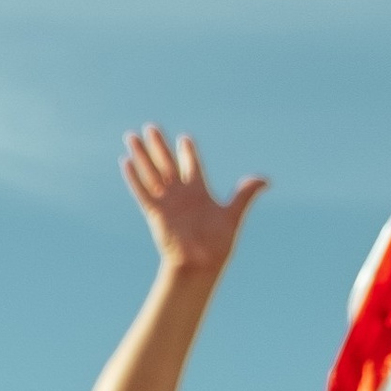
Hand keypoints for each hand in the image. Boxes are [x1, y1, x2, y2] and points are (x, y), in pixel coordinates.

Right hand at [120, 127, 267, 281]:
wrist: (201, 264)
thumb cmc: (218, 243)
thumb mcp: (233, 214)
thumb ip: (244, 194)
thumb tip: (265, 179)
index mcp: (199, 192)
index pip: (192, 166)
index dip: (188, 152)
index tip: (184, 138)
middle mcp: (181, 194)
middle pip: (167, 163)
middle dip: (159, 146)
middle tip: (152, 127)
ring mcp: (167, 202)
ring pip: (151, 172)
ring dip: (142, 155)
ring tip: (131, 136)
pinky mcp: (155, 212)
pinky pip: (142, 192)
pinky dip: (134, 178)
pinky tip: (126, 161)